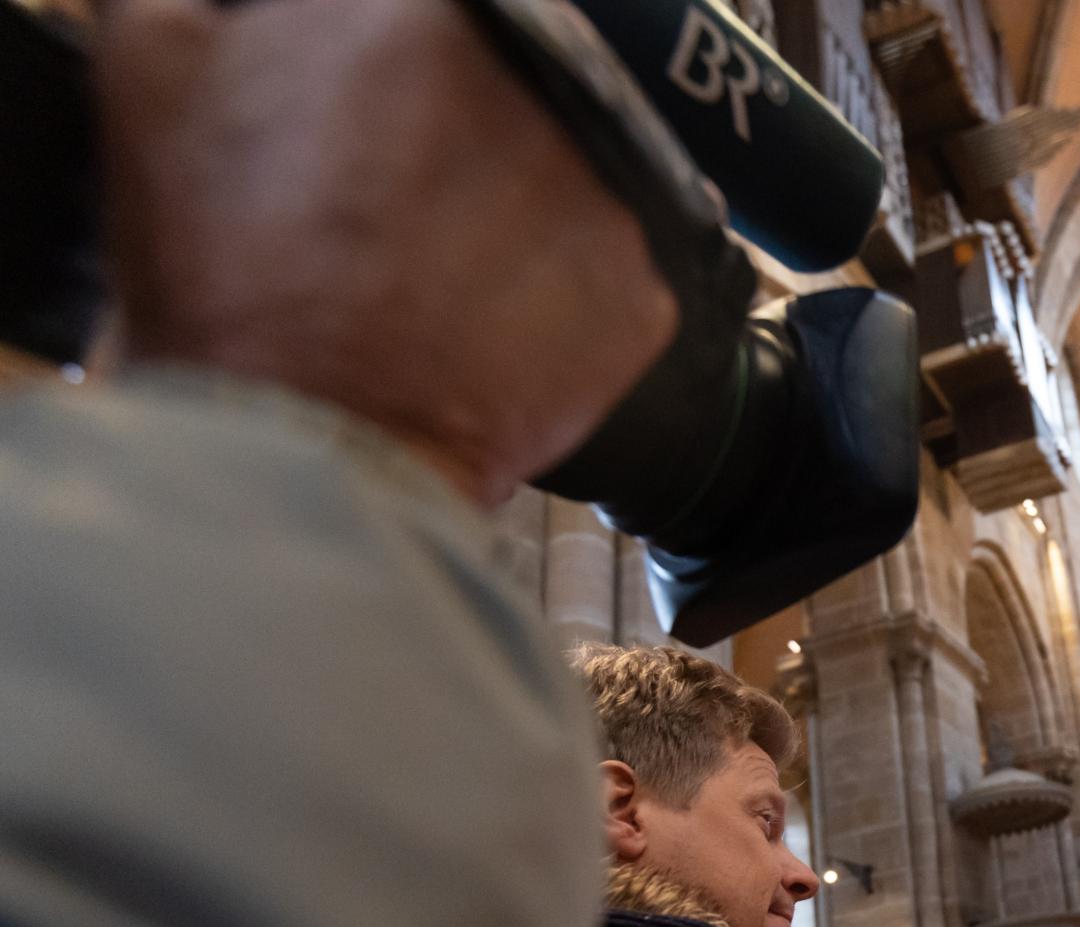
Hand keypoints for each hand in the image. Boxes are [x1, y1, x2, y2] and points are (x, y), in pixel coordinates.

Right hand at [97, 0, 676, 505]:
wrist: (306, 449)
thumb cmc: (223, 269)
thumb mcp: (156, 72)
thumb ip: (213, 7)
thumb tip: (245, 8)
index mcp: (424, 10)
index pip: (423, 22)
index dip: (381, 81)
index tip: (356, 127)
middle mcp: (543, 83)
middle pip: (506, 94)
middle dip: (450, 143)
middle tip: (386, 219)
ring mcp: (609, 195)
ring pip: (559, 186)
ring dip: (505, 221)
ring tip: (427, 288)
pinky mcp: (643, 295)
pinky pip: (601, 283)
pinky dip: (549, 309)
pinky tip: (480, 337)